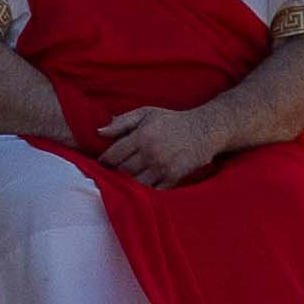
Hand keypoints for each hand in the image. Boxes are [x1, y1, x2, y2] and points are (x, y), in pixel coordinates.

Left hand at [97, 102, 232, 186]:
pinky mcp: (174, 177)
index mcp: (141, 136)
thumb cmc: (171, 121)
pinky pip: (154, 190)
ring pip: (136, 182)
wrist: (204, 130)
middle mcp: (151, 153)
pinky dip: (146, 190)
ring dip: (130, 182)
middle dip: (117, 172)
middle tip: (116, 171)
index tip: (104, 163)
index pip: (113, 155)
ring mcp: (163, 167)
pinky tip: (144, 184)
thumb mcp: (146, 113)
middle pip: (123, 171)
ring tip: (129, 178)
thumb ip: (122, 122)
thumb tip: (99, 132)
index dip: (105, 161)